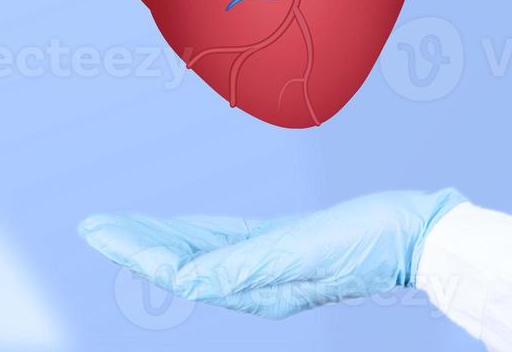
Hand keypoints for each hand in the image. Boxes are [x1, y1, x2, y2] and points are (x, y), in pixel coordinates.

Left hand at [78, 189, 465, 318]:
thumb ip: (246, 265)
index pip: (178, 269)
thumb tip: (187, 280)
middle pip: (180, 260)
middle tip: (91, 225)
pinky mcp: (286, 246)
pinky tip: (184, 231)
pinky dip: (197, 233)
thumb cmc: (370, 241)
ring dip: (159, 238)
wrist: (420, 235)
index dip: (136, 249)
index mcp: (255, 286)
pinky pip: (227, 241)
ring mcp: (270, 264)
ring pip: (200, 251)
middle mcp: (256, 280)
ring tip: (121, 227)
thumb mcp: (305, 250)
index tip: (98, 230)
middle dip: (135, 244)